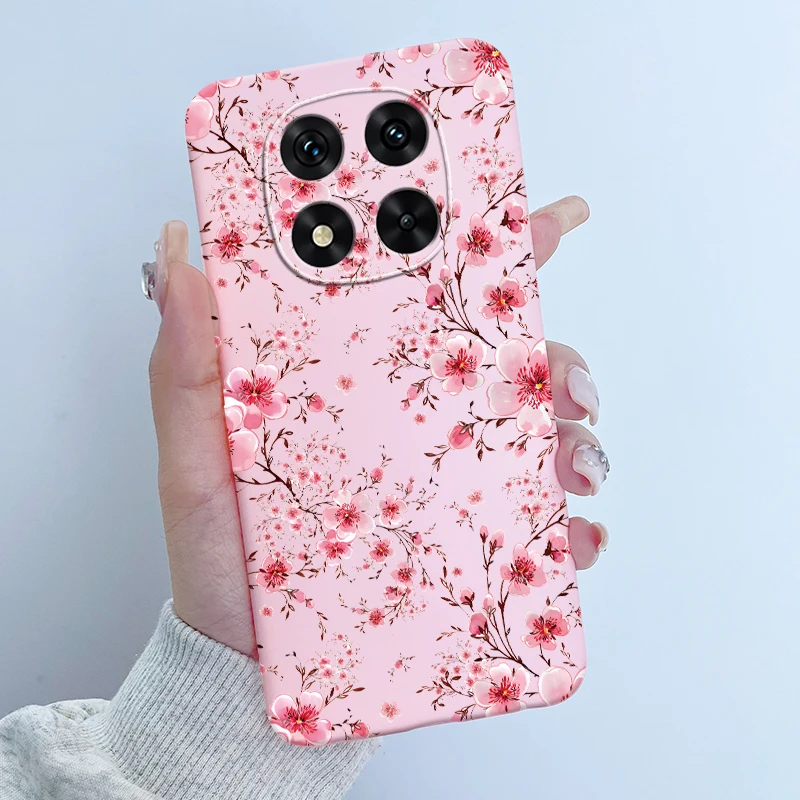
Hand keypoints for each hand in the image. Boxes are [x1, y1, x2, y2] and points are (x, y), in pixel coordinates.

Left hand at [147, 195, 607, 656]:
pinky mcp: (467, 546)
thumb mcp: (194, 462)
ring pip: (537, 436)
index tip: (547, 216)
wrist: (246, 663)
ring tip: (575, 463)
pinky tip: (575, 535)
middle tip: (565, 381)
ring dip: (574, 437)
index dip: (484, 246)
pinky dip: (572, 526)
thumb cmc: (221, 559)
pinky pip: (538, 527)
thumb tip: (178, 256)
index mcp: (355, 380)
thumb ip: (187, 371)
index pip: (422, 295)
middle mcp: (411, 421)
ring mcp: (446, 482)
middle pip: (504, 363)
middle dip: (555, 357)